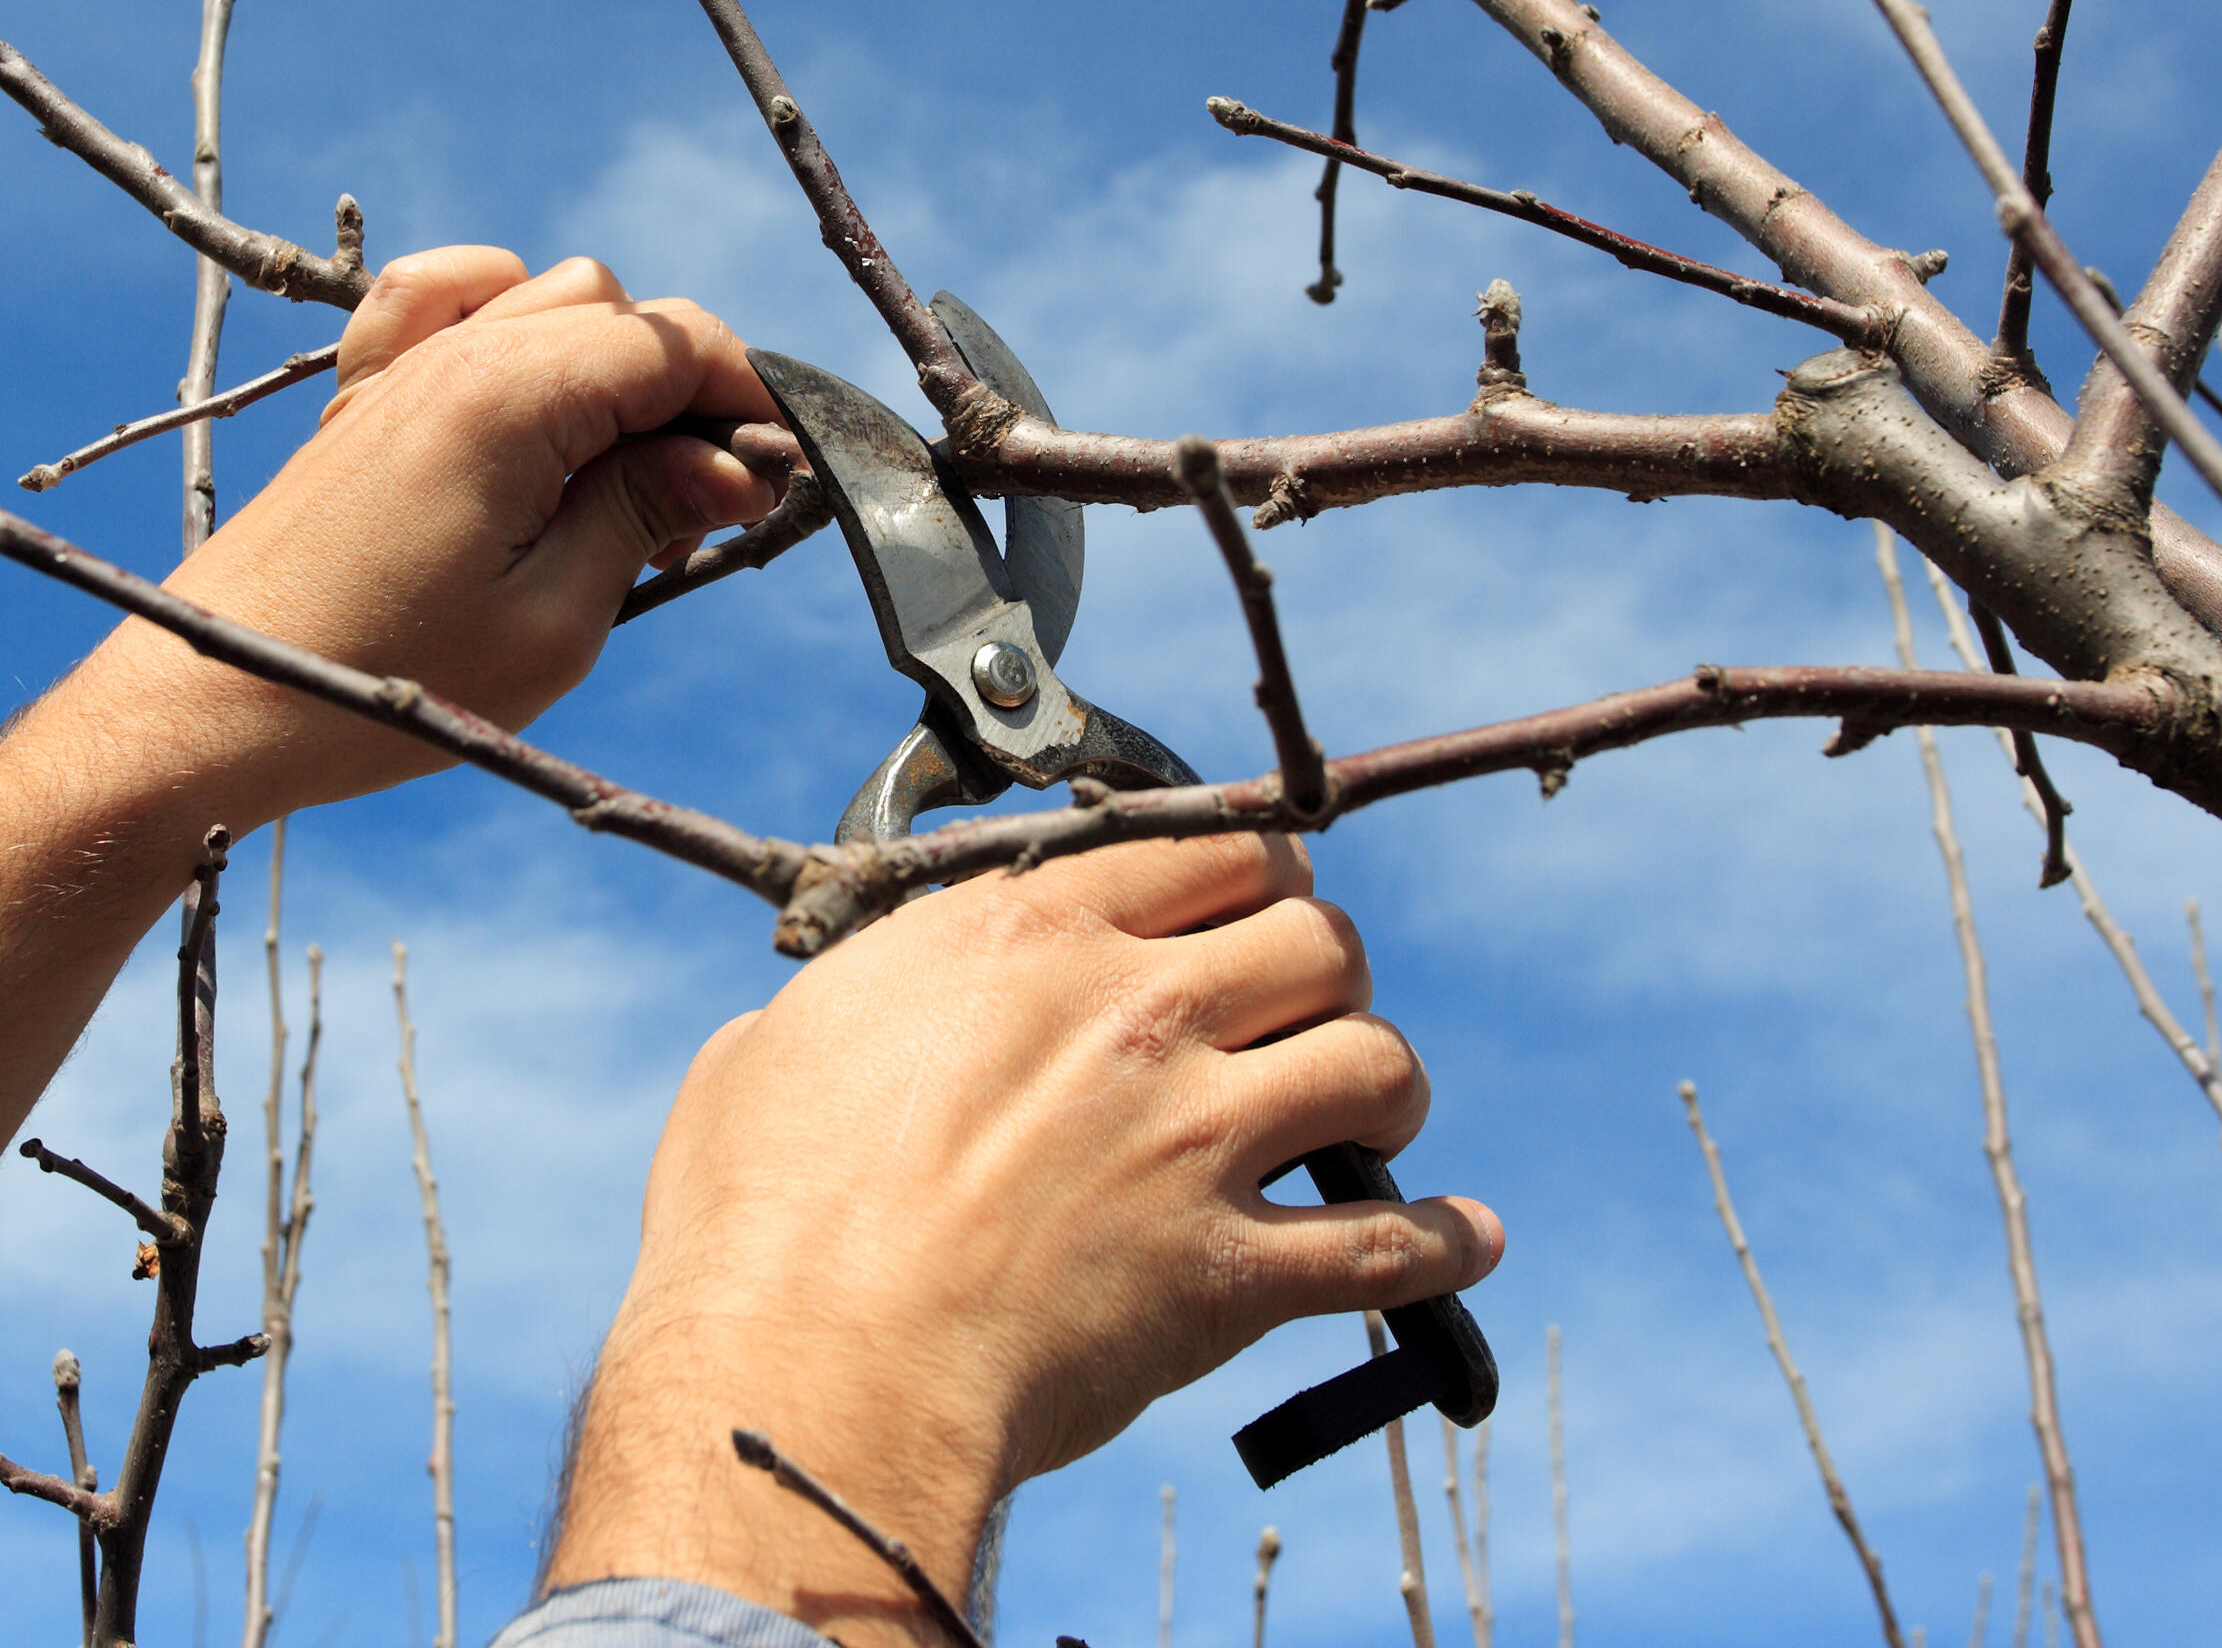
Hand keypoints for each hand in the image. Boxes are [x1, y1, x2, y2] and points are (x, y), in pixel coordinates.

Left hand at [94, 245, 781, 822]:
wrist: (219, 701)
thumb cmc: (387, 682)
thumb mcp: (554, 623)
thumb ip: (648, 515)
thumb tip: (736, 461)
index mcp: (508, 401)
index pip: (672, 343)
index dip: (744, 399)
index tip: (775, 477)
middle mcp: (453, 355)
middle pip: (620, 311)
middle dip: (684, 389)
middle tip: (696, 509)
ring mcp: (400, 366)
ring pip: (548, 293)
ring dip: (607, 363)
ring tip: (617, 476)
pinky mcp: (363, 395)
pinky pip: (442, 292)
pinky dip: (501, 310)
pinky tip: (526, 385)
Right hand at [545, 834, 1502, 1641]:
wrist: (812, 1373)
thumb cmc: (760, 1224)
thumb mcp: (775, 1051)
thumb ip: (858, 1003)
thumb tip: (854, 1016)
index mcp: (1031, 940)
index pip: (1213, 848)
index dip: (1255, 873)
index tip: (1257, 904)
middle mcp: (1137, 1015)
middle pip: (1320, 938)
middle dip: (1328, 971)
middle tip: (1303, 1011)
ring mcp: (1196, 1141)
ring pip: (1378, 1064)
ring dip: (1385, 1089)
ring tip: (1366, 1119)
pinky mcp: (1230, 1273)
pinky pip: (1391, 1246)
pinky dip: (1441, 1244)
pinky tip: (1461, 1240)